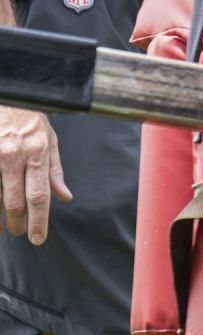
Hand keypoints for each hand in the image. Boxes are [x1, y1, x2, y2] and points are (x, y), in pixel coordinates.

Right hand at [0, 106, 72, 244]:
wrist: (9, 96)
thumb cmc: (29, 119)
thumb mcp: (49, 139)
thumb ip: (55, 170)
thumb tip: (65, 197)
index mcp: (37, 153)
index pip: (39, 196)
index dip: (39, 221)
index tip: (37, 238)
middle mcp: (14, 156)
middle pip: (16, 202)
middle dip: (19, 223)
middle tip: (20, 233)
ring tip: (3, 229)